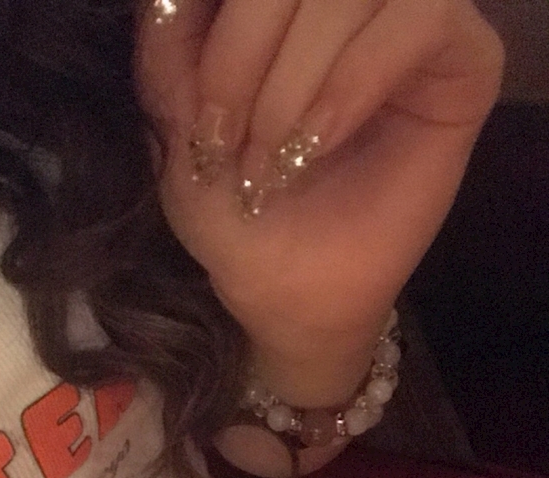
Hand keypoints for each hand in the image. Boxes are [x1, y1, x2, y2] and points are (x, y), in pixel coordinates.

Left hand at [136, 0, 503, 406]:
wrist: (285, 290)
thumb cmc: (232, 208)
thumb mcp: (178, 119)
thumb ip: (171, 37)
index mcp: (283, 0)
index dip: (217, 24)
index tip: (192, 109)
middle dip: (243, 52)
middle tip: (226, 139)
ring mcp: (411, 17)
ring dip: (295, 76)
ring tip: (274, 155)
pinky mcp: (464, 57)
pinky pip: (423, 15)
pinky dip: (356, 77)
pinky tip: (319, 141)